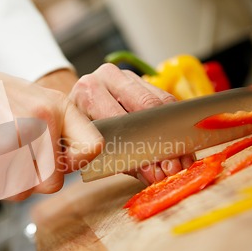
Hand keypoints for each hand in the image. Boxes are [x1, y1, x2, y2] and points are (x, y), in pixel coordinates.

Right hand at [0, 44, 103, 202]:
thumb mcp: (29, 102)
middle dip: (27, 184)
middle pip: (54, 183)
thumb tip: (67, 166)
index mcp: (58, 106)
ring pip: (22, 192)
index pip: (93, 148)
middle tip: (5, 169)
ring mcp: (20, 133)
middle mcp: (45, 118)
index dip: (73, 165)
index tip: (53, 167)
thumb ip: (52, 132)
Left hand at [69, 63, 193, 183]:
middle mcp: (104, 77)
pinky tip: (180, 142)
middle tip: (174, 164)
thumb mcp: (89, 146)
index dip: (139, 145)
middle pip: (145, 106)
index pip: (119, 119)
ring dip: (174, 132)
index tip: (156, 168)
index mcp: (86, 93)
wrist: (69, 109)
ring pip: (159, 101)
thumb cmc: (77, 131)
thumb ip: (120, 160)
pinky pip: (165, 98)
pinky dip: (174, 122)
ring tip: (181, 157)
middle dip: (162, 139)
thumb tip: (154, 175)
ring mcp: (124, 75)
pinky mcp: (140, 78)